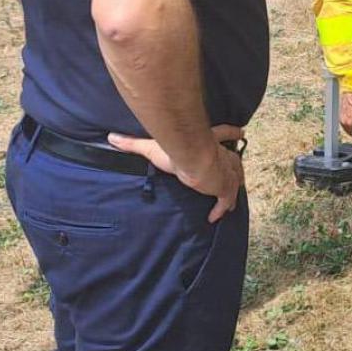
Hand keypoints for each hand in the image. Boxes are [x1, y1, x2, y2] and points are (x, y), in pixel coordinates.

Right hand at [108, 125, 244, 222]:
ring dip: (233, 188)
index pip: (225, 133)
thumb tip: (110, 138)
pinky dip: (221, 208)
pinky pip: (226, 200)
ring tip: (229, 199)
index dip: (232, 133)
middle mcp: (222, 155)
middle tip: (236, 175)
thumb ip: (132, 143)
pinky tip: (215, 218)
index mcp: (210, 141)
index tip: (241, 133)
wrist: (192, 156)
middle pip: (235, 161)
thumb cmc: (175, 148)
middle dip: (235, 168)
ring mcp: (226, 172)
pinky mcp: (225, 187)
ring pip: (236, 179)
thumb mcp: (152, 146)